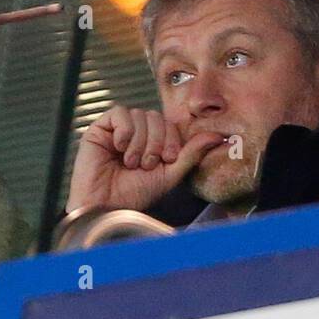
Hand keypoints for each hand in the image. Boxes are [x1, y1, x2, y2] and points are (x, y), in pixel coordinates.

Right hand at [66, 105, 224, 212]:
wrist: (106, 205)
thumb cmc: (134, 194)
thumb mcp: (169, 175)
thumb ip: (191, 154)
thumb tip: (218, 136)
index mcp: (152, 143)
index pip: (170, 125)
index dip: (171, 139)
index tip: (167, 160)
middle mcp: (136, 134)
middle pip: (156, 117)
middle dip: (156, 142)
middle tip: (146, 164)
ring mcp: (118, 130)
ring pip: (140, 115)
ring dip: (140, 141)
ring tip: (131, 162)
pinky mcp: (101, 128)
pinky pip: (120, 113)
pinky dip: (124, 131)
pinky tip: (119, 148)